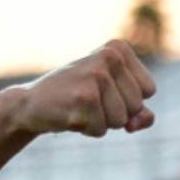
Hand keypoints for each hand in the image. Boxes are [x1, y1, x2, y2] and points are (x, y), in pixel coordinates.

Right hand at [5, 39, 156, 137]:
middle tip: (88, 100)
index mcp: (118, 49)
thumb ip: (140, 112)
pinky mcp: (84, 97)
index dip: (128, 101)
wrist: (31, 104)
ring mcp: (96, 75)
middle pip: (137, 106)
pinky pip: (102, 129)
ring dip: (101, 122)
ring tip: (79, 107)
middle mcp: (109, 56)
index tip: (103, 90)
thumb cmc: (77, 99)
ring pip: (121, 121)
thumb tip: (140, 121)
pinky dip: (87, 130)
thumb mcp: (113, 99)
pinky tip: (70, 114)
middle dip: (115, 114)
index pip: (148, 90)